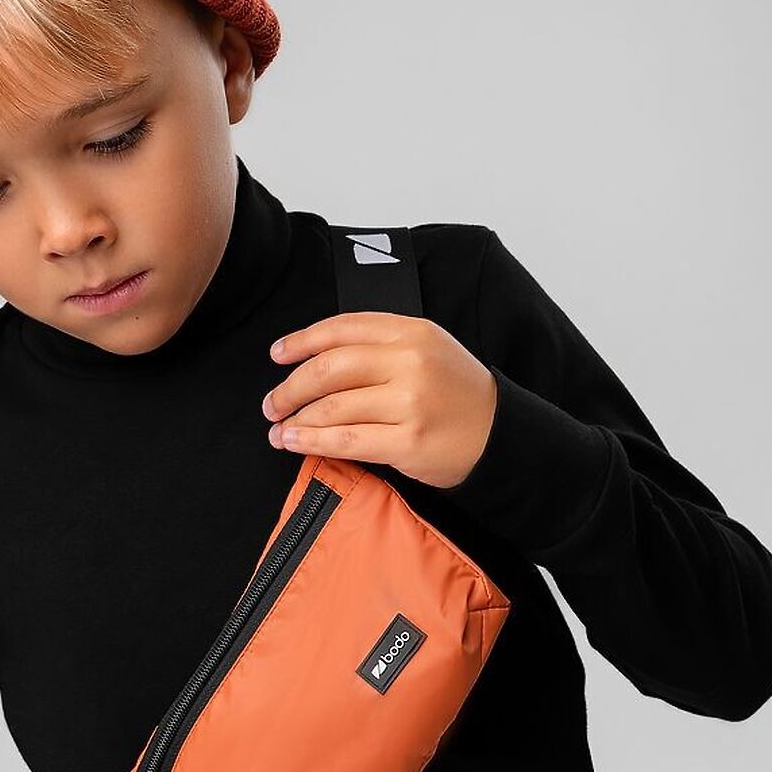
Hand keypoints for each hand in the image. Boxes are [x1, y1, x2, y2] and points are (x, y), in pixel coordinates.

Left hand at [261, 313, 497, 490]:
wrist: (499, 434)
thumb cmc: (455, 394)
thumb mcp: (426, 350)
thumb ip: (379, 345)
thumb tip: (315, 356)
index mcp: (411, 332)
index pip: (342, 328)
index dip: (301, 341)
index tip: (277, 355)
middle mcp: (410, 361)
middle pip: (329, 368)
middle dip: (290, 387)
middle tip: (272, 403)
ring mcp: (410, 402)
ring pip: (333, 407)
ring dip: (296, 420)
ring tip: (279, 429)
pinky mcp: (408, 440)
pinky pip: (346, 439)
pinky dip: (312, 442)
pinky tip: (294, 443)